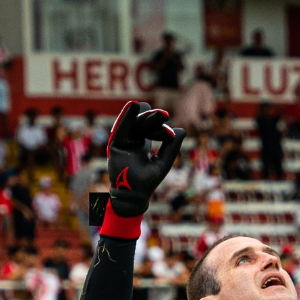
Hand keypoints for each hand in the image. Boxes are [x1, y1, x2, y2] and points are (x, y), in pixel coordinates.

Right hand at [107, 101, 184, 219]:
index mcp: (142, 144)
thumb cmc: (149, 181)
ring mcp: (124, 141)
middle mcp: (131, 140)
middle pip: (142, 122)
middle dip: (152, 118)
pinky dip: (126, 116)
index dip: (160, 127)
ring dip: (142, 114)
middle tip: (164, 115)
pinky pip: (121, 127)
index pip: (151, 128)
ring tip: (148, 104)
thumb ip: (171, 147)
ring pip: (133, 122)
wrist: (135, 195)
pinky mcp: (116, 144)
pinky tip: (133, 105)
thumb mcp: (163, 162)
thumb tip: (182, 130)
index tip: (170, 130)